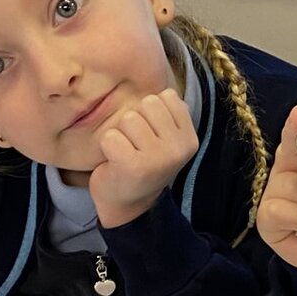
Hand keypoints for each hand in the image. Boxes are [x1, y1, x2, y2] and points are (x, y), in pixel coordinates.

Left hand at [90, 90, 198, 228]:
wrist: (129, 207)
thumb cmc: (143, 165)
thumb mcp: (165, 140)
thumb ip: (168, 114)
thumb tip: (166, 88)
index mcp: (189, 138)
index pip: (166, 97)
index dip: (150, 112)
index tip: (150, 135)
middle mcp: (178, 148)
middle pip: (147, 104)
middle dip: (134, 121)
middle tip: (135, 145)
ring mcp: (158, 158)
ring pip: (128, 118)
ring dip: (120, 134)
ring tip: (125, 153)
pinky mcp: (133, 166)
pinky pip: (111, 136)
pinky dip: (107, 147)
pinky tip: (115, 162)